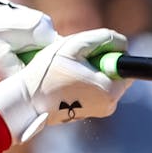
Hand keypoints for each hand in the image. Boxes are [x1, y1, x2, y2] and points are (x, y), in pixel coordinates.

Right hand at [0, 28, 129, 142]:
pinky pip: (93, 92)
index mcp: (110, 90)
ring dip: (90, 72)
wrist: (25, 101)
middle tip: (75, 60)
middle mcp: (109, 105)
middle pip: (115, 74)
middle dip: (99, 63)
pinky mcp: (86, 113)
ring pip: (103, 82)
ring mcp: (98, 112)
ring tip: (67, 71)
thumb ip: (103, 38)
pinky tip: (64, 83)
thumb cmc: (47, 72)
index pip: (125, 65)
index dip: (109, 53)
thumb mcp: (74, 45)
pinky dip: (83, 84)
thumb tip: (122, 44)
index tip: (88, 54)